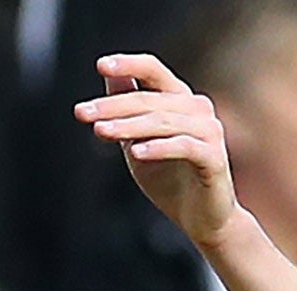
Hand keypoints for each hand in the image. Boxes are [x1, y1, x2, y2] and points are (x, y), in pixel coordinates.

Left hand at [74, 54, 240, 250]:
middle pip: (150, 100)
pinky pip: (184, 147)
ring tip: (100, 131)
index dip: (129, 64)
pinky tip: (136, 152)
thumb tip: (109, 77)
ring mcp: (209, 132)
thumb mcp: (138, 142)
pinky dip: (159, 148)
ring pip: (163, 121)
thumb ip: (126, 112)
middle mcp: (197, 109)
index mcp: (180, 100)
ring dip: (129, 126)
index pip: (154, 71)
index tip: (100, 65)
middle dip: (112, 106)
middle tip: (82, 113)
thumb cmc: (170, 180)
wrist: (201, 219)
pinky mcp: (214, 158)